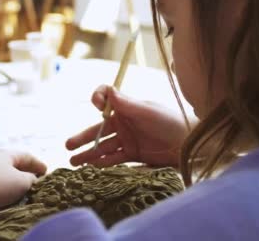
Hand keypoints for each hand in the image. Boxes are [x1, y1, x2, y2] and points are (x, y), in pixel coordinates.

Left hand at [0, 150, 46, 210]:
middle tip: (33, 179)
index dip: (37, 164)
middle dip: (24, 171)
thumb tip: (31, 178)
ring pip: (0, 172)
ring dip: (10, 180)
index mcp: (6, 154)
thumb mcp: (21, 183)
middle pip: (12, 163)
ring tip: (17, 189)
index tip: (46, 171)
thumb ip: (30, 179)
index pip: (26, 156)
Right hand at [66, 85, 188, 167]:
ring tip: (74, 162)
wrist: (190, 143)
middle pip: (99, 128)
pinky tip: (92, 167)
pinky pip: (114, 158)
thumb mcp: (148, 111)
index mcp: (126, 107)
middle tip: (68, 145)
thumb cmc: (171, 121)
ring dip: (89, 154)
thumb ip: (127, 104)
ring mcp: (127, 139)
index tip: (95, 105)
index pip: (106, 98)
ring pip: (103, 146)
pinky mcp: (133, 154)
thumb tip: (108, 91)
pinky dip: (103, 163)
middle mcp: (124, 122)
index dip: (98, 98)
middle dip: (83, 137)